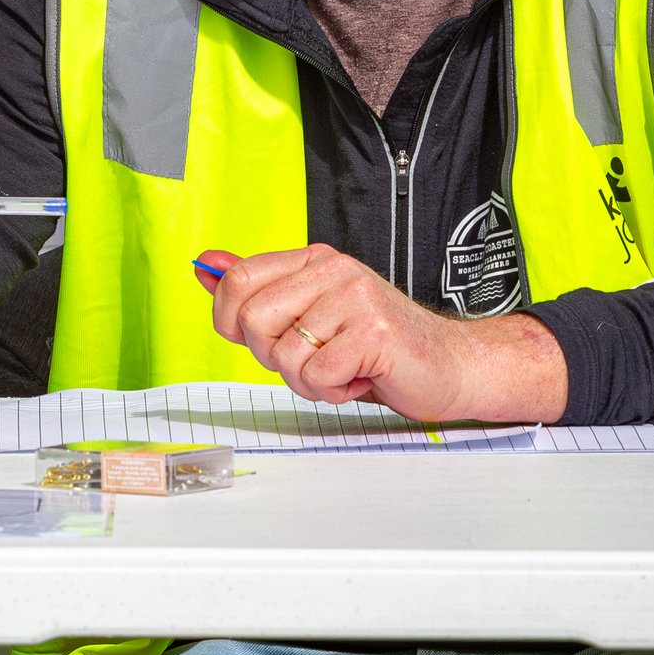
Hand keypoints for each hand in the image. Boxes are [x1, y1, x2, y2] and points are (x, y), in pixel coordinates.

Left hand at [194, 243, 565, 423]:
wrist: (449, 367)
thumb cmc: (376, 348)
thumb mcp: (310, 314)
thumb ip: (258, 291)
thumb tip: (204, 265)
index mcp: (312, 261)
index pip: (236, 280)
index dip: (232, 323)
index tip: (264, 342)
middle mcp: (332, 270)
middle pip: (252, 320)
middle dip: (274, 357)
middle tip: (314, 360)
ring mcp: (355, 297)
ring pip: (284, 355)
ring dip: (307, 382)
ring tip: (342, 370)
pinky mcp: (374, 332)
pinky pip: (317, 376)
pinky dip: (334, 392)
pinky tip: (361, 379)